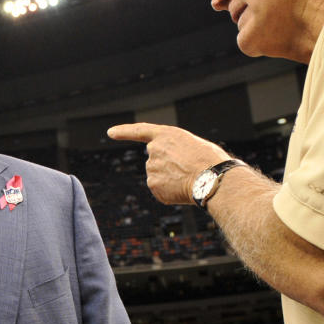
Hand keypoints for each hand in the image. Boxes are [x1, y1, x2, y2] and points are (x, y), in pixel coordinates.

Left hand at [107, 123, 230, 204]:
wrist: (212, 178)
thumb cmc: (212, 161)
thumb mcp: (195, 145)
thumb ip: (177, 150)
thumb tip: (175, 167)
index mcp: (167, 134)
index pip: (140, 131)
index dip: (124, 131)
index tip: (111, 133)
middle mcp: (154, 149)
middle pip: (156, 160)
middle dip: (168, 167)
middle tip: (188, 171)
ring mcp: (152, 167)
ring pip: (158, 176)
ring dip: (170, 180)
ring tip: (189, 179)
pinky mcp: (153, 184)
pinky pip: (160, 190)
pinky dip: (170, 193)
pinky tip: (183, 190)